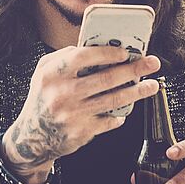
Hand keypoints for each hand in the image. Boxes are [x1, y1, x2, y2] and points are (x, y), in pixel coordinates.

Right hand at [3, 45, 161, 183]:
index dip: (106, 53)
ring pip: (114, 100)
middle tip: (151, 63)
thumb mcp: (43, 72)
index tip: (125, 51)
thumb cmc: (43, 98)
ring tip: (152, 85)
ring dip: (137, 92)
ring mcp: (73, 114)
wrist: (33, 137)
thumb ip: (64, 56)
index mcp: (52, 74)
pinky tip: (127, 107)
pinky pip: (109, 120)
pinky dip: (121, 113)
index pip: (82, 57)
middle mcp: (62, 94)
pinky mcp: (82, 132)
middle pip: (106, 78)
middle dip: (133, 70)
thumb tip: (94, 46)